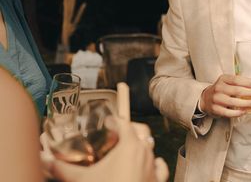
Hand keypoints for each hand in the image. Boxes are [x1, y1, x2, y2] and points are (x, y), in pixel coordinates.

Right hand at [49, 117, 167, 181]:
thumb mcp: (80, 180)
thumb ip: (60, 169)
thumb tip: (44, 160)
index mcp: (130, 146)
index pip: (125, 123)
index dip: (115, 121)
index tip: (107, 122)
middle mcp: (146, 152)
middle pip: (142, 132)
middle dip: (130, 129)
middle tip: (117, 134)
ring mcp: (154, 166)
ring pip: (150, 149)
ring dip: (140, 147)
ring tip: (127, 151)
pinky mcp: (159, 180)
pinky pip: (160, 166)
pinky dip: (154, 163)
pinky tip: (147, 165)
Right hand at [199, 74, 250, 117]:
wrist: (205, 98)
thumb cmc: (222, 89)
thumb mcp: (228, 82)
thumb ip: (241, 82)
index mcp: (223, 79)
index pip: (237, 80)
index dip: (248, 82)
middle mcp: (218, 88)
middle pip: (236, 90)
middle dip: (250, 92)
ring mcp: (216, 99)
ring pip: (232, 102)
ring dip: (245, 103)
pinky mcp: (215, 109)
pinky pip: (227, 112)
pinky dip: (237, 113)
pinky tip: (244, 111)